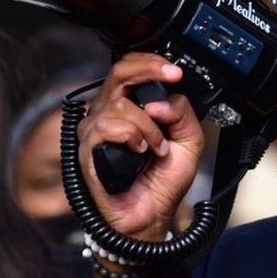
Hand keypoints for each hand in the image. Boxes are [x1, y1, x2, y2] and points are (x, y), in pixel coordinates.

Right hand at [77, 52, 205, 241]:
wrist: (152, 215)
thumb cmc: (163, 181)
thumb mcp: (189, 142)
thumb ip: (183, 114)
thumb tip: (161, 100)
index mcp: (131, 108)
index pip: (130, 70)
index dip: (150, 62)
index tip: (174, 72)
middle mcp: (109, 114)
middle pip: (117, 73)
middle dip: (147, 71)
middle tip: (170, 78)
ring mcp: (96, 132)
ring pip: (117, 104)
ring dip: (147, 125)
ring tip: (157, 147)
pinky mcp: (87, 151)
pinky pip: (105, 127)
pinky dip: (131, 136)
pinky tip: (140, 151)